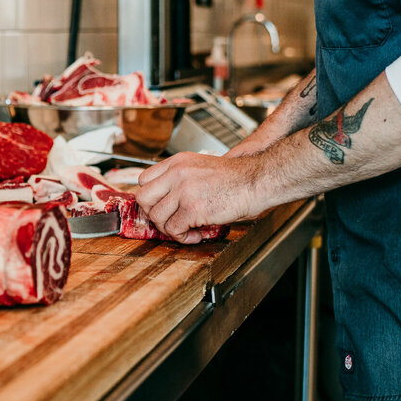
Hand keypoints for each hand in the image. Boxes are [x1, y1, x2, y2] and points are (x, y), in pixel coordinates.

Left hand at [135, 152, 263, 243]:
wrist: (256, 181)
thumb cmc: (235, 178)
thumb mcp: (201, 167)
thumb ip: (180, 178)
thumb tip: (165, 199)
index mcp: (177, 162)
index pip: (144, 179)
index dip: (151, 197)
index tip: (161, 207)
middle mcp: (177, 173)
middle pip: (143, 198)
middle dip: (153, 214)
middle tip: (168, 221)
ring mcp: (183, 190)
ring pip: (156, 217)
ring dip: (169, 228)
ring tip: (185, 229)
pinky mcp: (192, 208)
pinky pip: (173, 230)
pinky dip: (183, 237)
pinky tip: (196, 234)